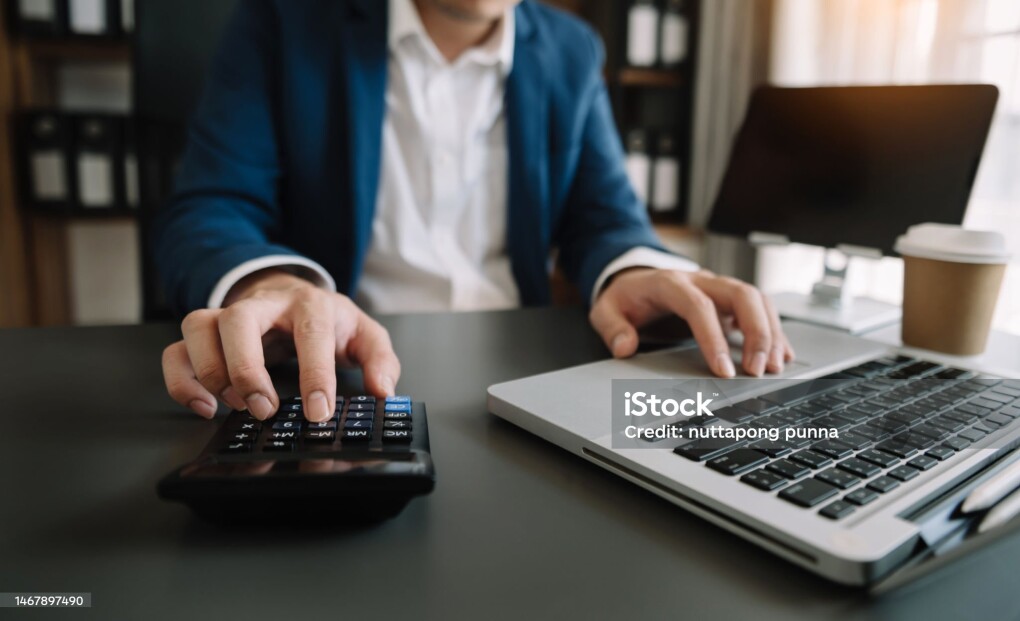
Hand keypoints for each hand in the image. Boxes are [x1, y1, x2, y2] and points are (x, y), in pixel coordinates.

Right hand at [161, 270, 400, 421]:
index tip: (319, 412)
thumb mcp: (363, 334)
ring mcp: (229, 315)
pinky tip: (204, 407)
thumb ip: (380, 361)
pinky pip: (176, 351)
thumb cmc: (328, 321)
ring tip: (236, 405)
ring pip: (198, 326)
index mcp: (310, 304)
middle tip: (265, 409)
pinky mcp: (205, 335)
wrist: (293, 295)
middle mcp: (265, 304)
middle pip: (239, 320)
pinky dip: (182, 381)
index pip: (310, 332)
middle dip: (247, 369)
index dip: (315, 374)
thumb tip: (383, 391)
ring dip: (211, 372)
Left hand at [589, 268, 793, 377]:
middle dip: (756, 332)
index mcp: (670, 282)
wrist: (634, 277)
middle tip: (758, 369)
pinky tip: (782, 354)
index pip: (699, 307)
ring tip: (775, 366)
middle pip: (741, 294)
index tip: (723, 371)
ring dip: (770, 332)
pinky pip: (760, 307)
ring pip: (757, 299)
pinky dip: (774, 330)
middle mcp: (701, 280)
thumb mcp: (606, 309)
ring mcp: (718, 286)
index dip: (713, 338)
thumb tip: (625, 347)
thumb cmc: (626, 296)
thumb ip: (612, 328)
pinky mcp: (729, 298)